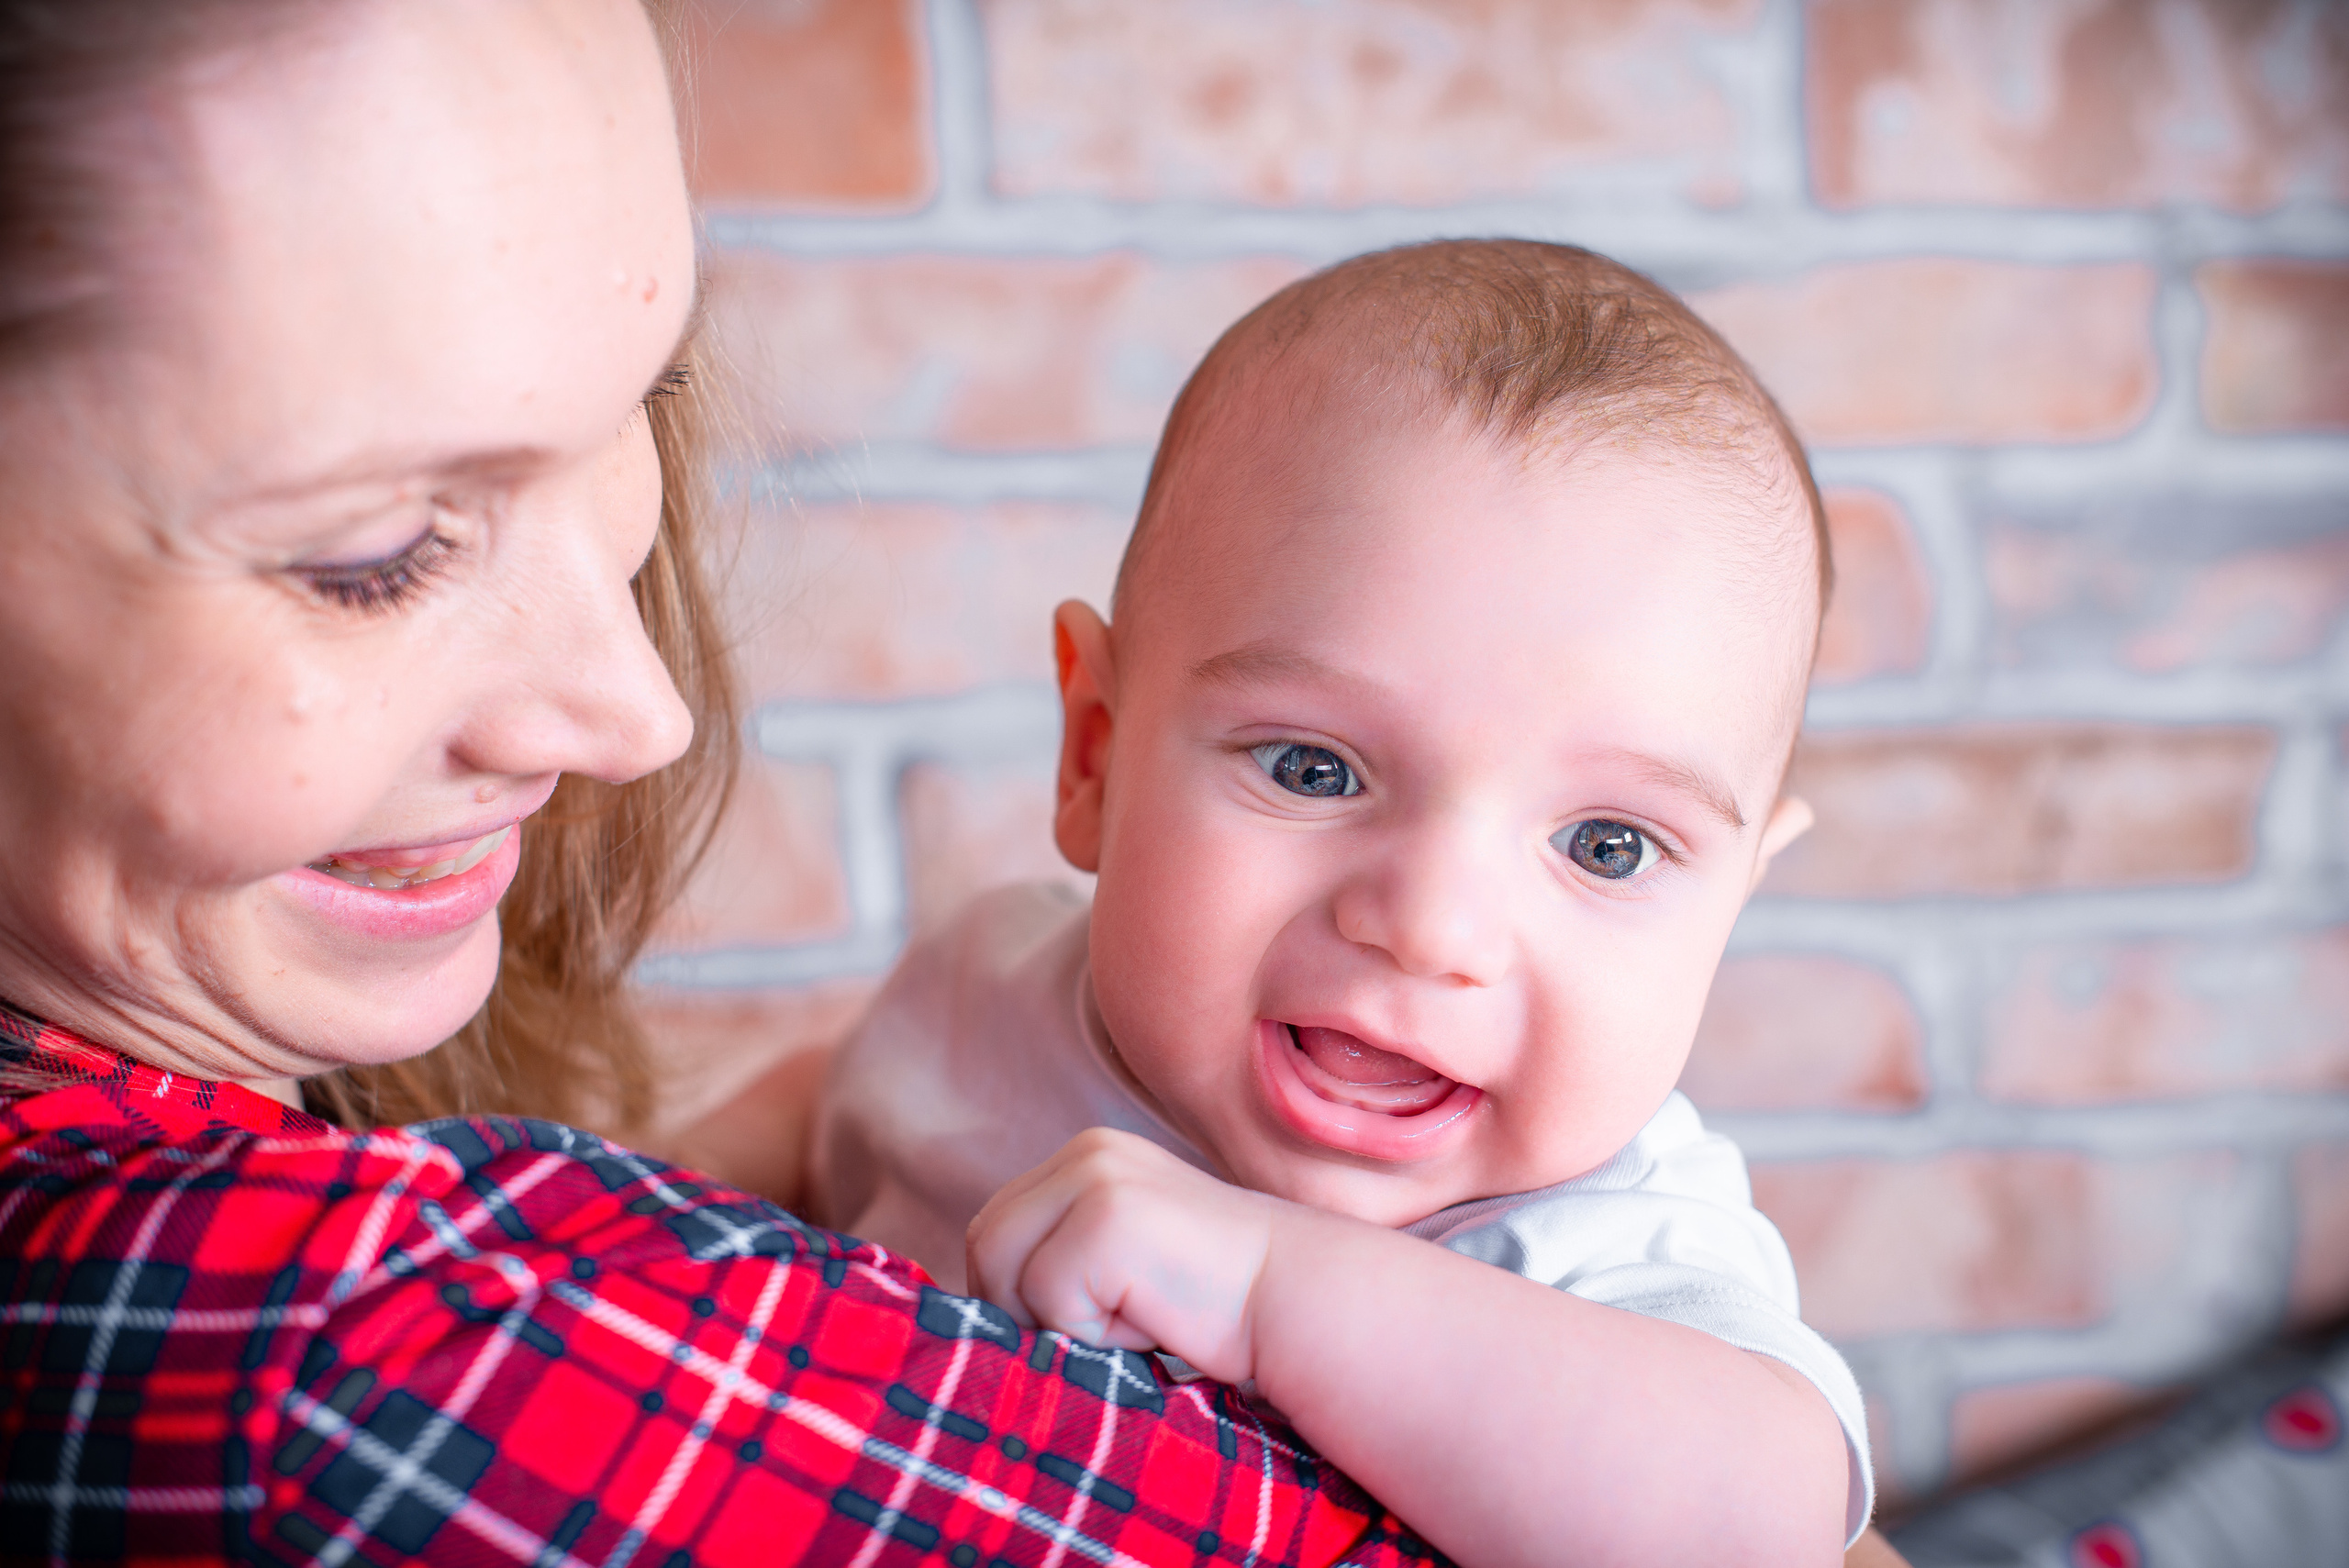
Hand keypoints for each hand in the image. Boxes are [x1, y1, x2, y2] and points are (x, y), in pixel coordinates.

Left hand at [965, 1128, 1278, 1384]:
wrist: (1297, 1301)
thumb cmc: (1209, 1306)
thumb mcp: (1119, 1264)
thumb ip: (1058, 1258)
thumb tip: (968, 1314)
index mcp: (1084, 1158)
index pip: (995, 1230)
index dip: (1014, 1295)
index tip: (1073, 1330)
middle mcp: (1085, 1152)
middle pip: (985, 1244)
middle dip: (1022, 1310)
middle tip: (1102, 1335)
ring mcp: (1096, 1178)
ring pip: (1003, 1271)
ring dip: (1060, 1322)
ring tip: (1133, 1321)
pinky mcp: (1108, 1215)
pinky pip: (1050, 1296)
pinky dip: (1095, 1332)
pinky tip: (1155, 1321)